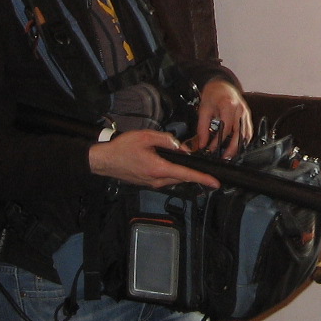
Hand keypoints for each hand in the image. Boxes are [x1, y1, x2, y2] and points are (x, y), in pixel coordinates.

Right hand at [90, 127, 218, 188]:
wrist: (105, 160)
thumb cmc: (122, 148)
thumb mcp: (146, 136)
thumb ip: (166, 140)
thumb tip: (180, 147)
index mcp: (159, 168)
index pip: (186, 174)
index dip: (202, 178)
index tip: (215, 183)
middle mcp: (157, 180)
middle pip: (182, 177)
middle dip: (194, 173)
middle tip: (204, 169)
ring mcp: (152, 183)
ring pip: (174, 178)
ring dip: (181, 171)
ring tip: (182, 160)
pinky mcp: (148, 183)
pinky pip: (165, 178)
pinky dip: (171, 171)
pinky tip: (168, 162)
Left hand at [191, 78, 251, 157]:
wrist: (221, 84)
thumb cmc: (213, 94)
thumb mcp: (203, 109)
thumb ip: (202, 128)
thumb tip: (202, 143)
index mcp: (228, 105)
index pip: (226, 128)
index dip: (219, 141)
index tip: (212, 148)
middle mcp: (240, 109)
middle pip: (239, 133)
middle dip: (233, 148)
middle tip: (224, 157)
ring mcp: (246, 112)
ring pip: (246, 134)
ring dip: (239, 146)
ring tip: (231, 154)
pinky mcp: (248, 115)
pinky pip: (248, 130)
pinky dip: (244, 140)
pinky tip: (237, 146)